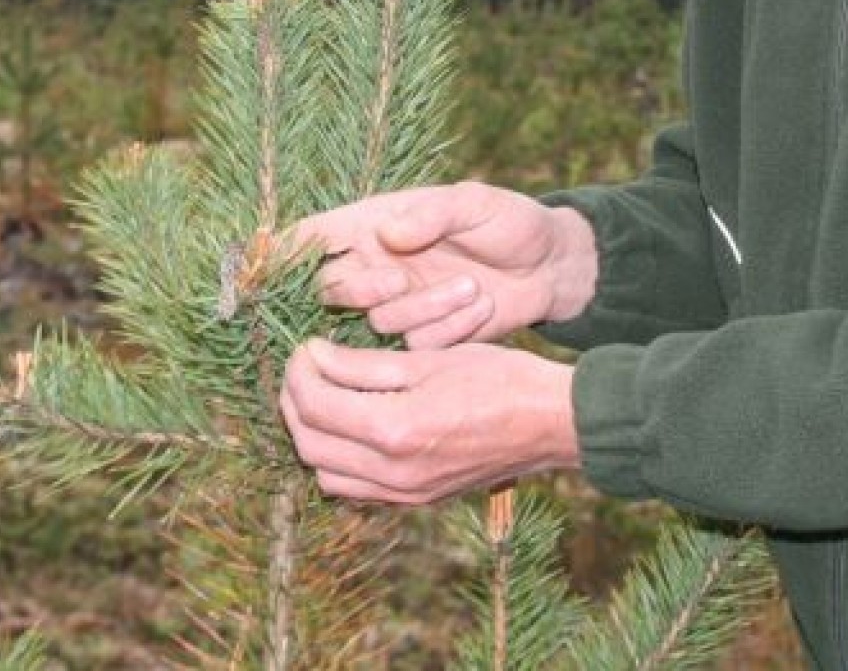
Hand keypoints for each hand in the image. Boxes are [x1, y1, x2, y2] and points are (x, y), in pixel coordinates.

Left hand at [280, 338, 578, 503]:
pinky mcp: (417, 501)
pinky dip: (339, 460)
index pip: (315, 405)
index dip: (298, 371)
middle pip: (309, 445)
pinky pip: (356, 489)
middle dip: (295, 403)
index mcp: (395, 429)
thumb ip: (364, 363)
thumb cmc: (500, 379)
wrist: (552, 423)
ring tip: (323, 396)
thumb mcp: (429, 359)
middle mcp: (393, 473)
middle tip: (304, 369)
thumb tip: (315, 356)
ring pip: (326, 475)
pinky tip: (352, 426)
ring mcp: (405, 494)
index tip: (305, 346)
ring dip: (312, 435)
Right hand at [292, 182, 597, 348]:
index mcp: (376, 224)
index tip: (270, 263)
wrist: (550, 267)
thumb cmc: (509, 222)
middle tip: (400, 278)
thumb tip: (388, 233)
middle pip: (330, 290)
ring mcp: (399, 305)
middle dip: (359, 289)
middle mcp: (378, 266)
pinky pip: (417, 344)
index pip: (314, 236)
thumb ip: (432, 214)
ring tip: (472, 286)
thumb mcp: (475, 202)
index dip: (284, 250)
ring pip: (379, 321)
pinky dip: (449, 328)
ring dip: (424, 307)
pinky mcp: (425, 338)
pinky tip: (481, 305)